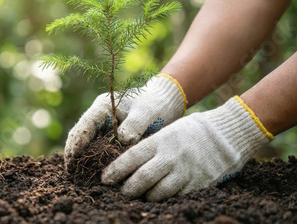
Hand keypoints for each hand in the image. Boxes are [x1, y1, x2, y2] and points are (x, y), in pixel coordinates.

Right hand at [64, 74, 186, 169]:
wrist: (165, 102)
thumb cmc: (156, 104)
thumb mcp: (147, 112)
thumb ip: (134, 125)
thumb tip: (122, 140)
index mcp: (103, 106)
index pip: (85, 125)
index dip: (76, 143)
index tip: (72, 160)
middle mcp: (99, 116)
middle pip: (80, 135)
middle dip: (74, 153)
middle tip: (71, 173)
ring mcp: (103, 126)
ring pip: (86, 143)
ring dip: (82, 158)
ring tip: (78, 176)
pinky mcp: (110, 136)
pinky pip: (98, 149)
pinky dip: (95, 160)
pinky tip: (93, 173)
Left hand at [101, 96, 273, 200]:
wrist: (227, 134)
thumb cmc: (192, 131)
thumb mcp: (167, 132)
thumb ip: (149, 146)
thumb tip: (127, 161)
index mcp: (160, 141)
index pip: (131, 157)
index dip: (116, 170)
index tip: (105, 179)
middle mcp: (170, 156)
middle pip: (142, 178)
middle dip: (127, 189)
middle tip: (121, 193)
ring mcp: (185, 171)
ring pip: (158, 192)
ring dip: (146, 197)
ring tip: (140, 197)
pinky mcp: (198, 184)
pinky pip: (177, 197)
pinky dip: (166, 199)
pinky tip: (160, 198)